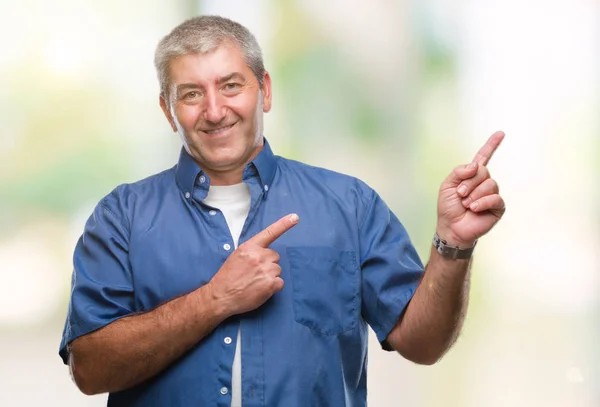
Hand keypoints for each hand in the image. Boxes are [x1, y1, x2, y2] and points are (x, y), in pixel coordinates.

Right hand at [207, 213, 298, 316]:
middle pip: (275, 256)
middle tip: (254, 272)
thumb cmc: (227, 277)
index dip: (284, 224)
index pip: (269, 233)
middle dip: (268, 263)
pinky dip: (273, 287)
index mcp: (250, 247)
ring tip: (255, 282)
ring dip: (270, 276)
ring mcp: (266, 270)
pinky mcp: (271, 284)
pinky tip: (261, 289)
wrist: (221, 296)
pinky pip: (280, 282)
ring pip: (278, 270)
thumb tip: (263, 252)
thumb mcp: (237, 256)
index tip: (295, 217)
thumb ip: (251, 251)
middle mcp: (259, 256)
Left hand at [436, 131, 505, 246]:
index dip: (491, 145)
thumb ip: (459, 172)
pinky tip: (474, 208)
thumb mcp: (447, 186)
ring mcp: (491, 194)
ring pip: (490, 184)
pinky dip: (482, 202)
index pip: (483, 157)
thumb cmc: (449, 208)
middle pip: (483, 171)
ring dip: (474, 194)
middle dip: (468, 183)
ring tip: (466, 204)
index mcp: (471, 176)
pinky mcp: (497, 207)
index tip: (500, 133)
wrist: (451, 227)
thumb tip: (476, 165)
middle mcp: (483, 182)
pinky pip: (495, 198)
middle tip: (460, 195)